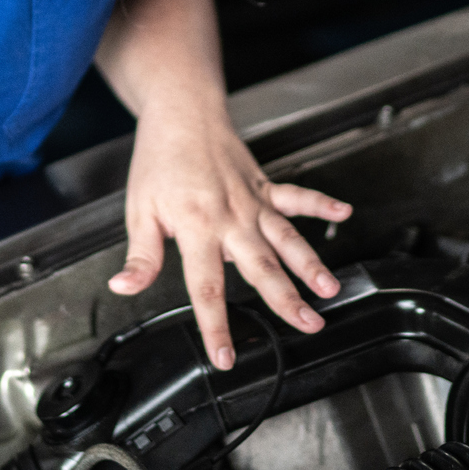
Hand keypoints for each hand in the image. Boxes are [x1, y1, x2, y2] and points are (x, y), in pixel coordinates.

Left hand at [107, 100, 351, 368]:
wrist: (180, 112)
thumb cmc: (159, 159)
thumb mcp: (139, 210)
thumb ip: (141, 255)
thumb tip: (125, 288)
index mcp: (196, 226)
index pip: (206, 286)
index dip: (215, 325)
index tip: (225, 357)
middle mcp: (230, 216)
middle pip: (261, 265)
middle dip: (286, 298)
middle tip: (308, 324)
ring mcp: (252, 200)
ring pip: (286, 236)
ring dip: (310, 263)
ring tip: (329, 288)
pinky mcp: (264, 185)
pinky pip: (296, 195)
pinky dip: (321, 202)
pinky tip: (344, 212)